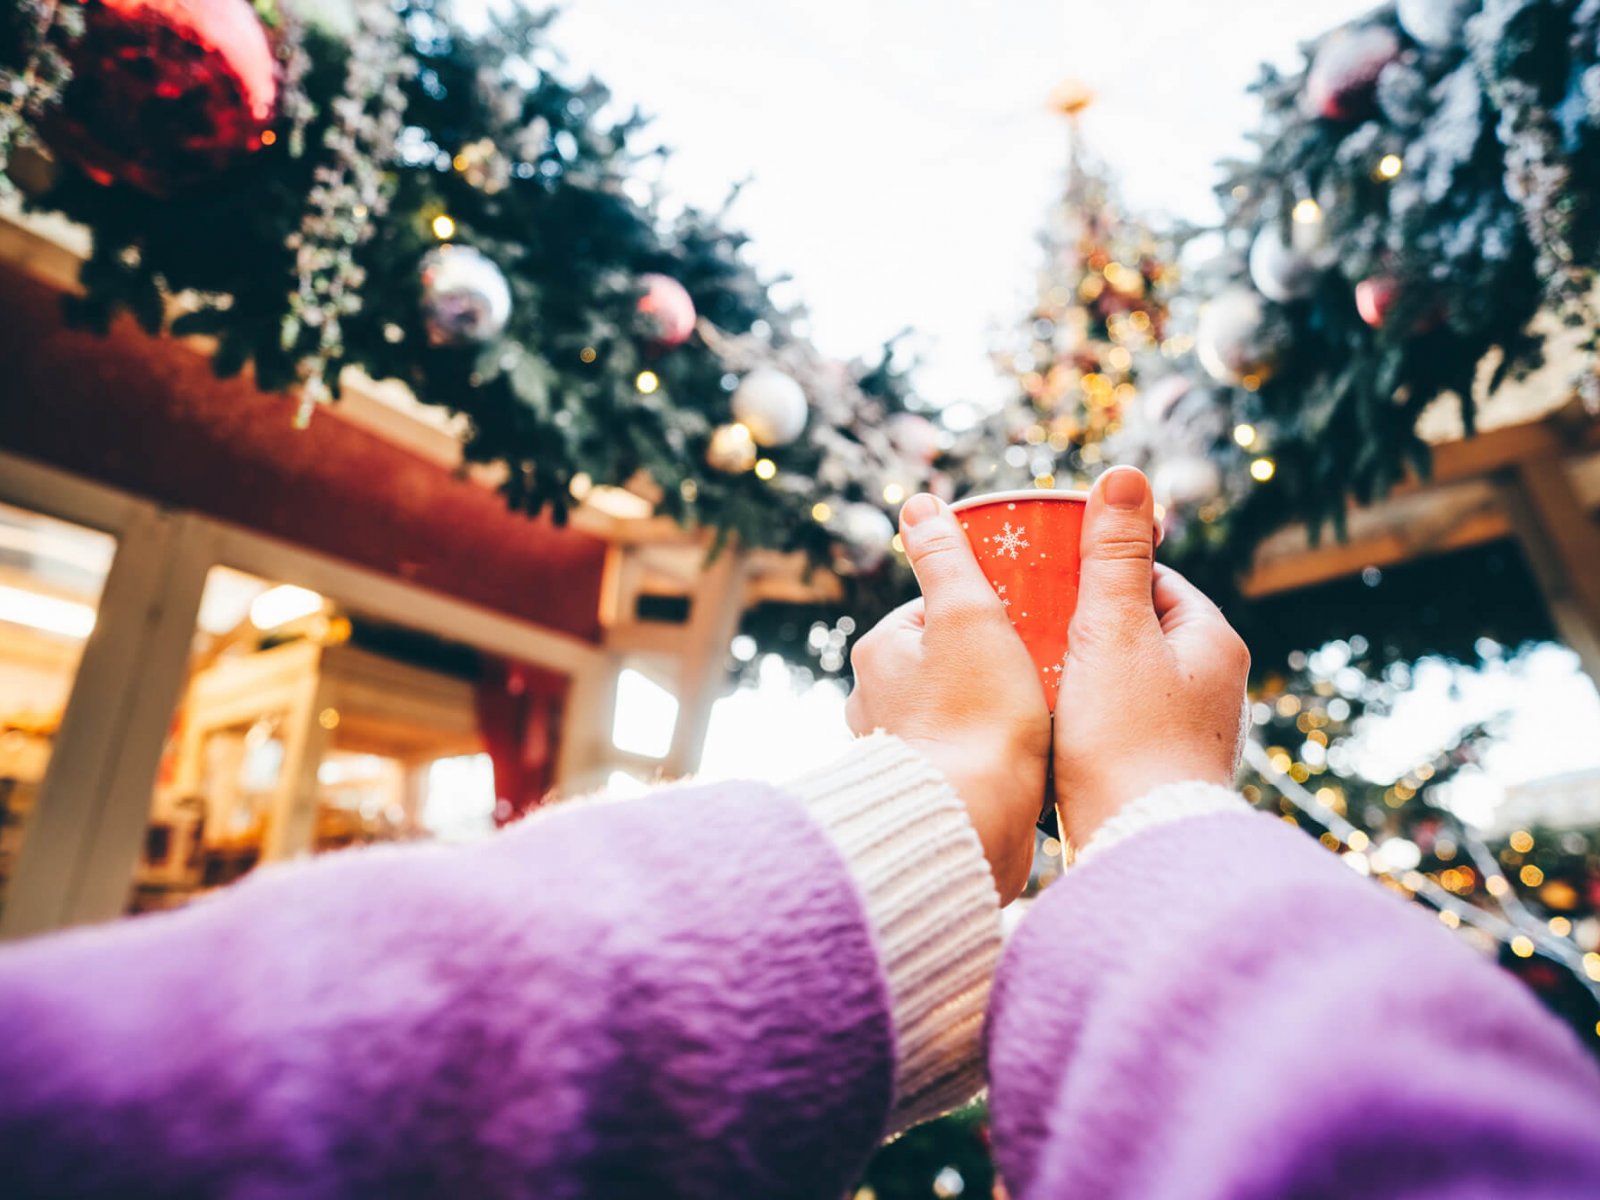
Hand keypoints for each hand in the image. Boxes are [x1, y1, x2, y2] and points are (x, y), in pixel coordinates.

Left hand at [846, 494, 1050, 902]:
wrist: (971, 823)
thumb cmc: (974, 717)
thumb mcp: (968, 616)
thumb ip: (945, 559)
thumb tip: (919, 504)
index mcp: (879, 653)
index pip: (935, 610)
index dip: (986, 608)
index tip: (1028, 618)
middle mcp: (873, 701)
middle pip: (946, 660)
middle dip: (992, 661)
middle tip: (1044, 664)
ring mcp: (899, 751)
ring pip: (954, 709)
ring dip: (993, 709)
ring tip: (1042, 712)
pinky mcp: (925, 793)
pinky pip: (963, 756)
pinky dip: (991, 752)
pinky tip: (1029, 757)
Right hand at [1054, 467, 1250, 848]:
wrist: (1138, 848)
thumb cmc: (1126, 739)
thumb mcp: (1113, 632)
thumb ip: (1114, 556)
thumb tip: (1126, 475)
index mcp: (1213, 642)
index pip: (1155, 579)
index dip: (1101, 570)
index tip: (1051, 574)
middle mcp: (1214, 687)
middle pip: (1139, 629)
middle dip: (1085, 622)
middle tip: (1029, 620)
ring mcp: (1191, 734)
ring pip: (1126, 678)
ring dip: (1082, 672)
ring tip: (1030, 671)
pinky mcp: (1161, 773)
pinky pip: (1119, 723)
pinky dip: (1085, 715)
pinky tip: (1046, 724)